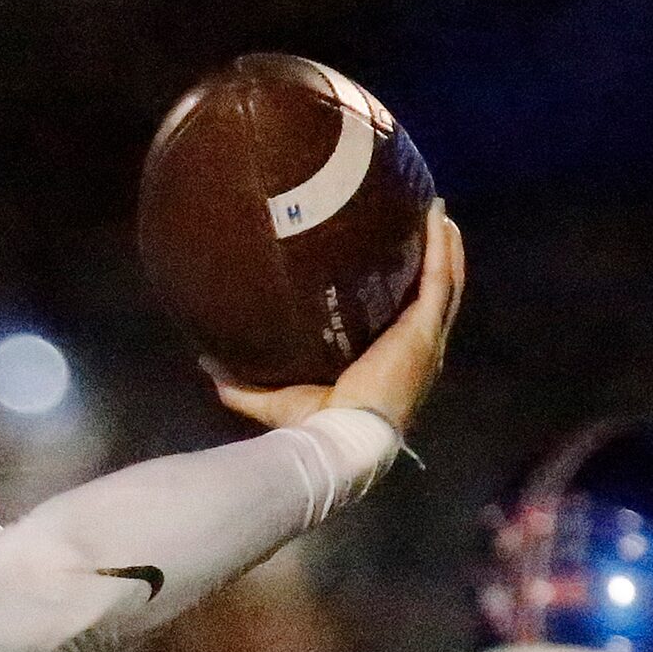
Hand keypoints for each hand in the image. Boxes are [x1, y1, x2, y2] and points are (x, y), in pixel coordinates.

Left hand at [215, 199, 466, 434]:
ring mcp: (424, 338)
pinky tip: (438, 220)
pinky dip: (443, 250)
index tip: (391, 261)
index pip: (401, 319)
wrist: (339, 439)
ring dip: (443, 247)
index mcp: (386, 364)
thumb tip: (208, 363)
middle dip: (431, 259)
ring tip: (435, 212)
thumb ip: (244, 384)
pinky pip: (441, 281)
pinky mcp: (423, 330)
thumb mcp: (275, 400)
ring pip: (444, 283)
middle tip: (422, 223)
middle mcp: (413, 350)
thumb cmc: (315, 425)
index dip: (402, 291)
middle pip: (429, 295)